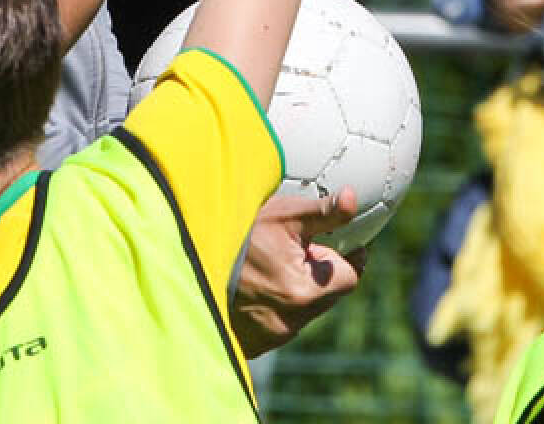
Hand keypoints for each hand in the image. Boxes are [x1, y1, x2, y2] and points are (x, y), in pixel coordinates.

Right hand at [232, 188, 367, 357]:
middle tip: (294, 250)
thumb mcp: (284, 215)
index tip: (333, 244)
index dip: (343, 257)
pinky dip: (276, 306)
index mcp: (305, 291)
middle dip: (318, 273)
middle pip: (327, 295)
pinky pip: (281, 324)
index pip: (349, 278)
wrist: (191, 259)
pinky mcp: (256, 345)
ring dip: (297, 291)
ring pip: (304, 311)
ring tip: (271, 267)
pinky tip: (257, 287)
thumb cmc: (239, 235)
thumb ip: (323, 212)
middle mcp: (291, 322)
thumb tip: (352, 199)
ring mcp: (272, 336)